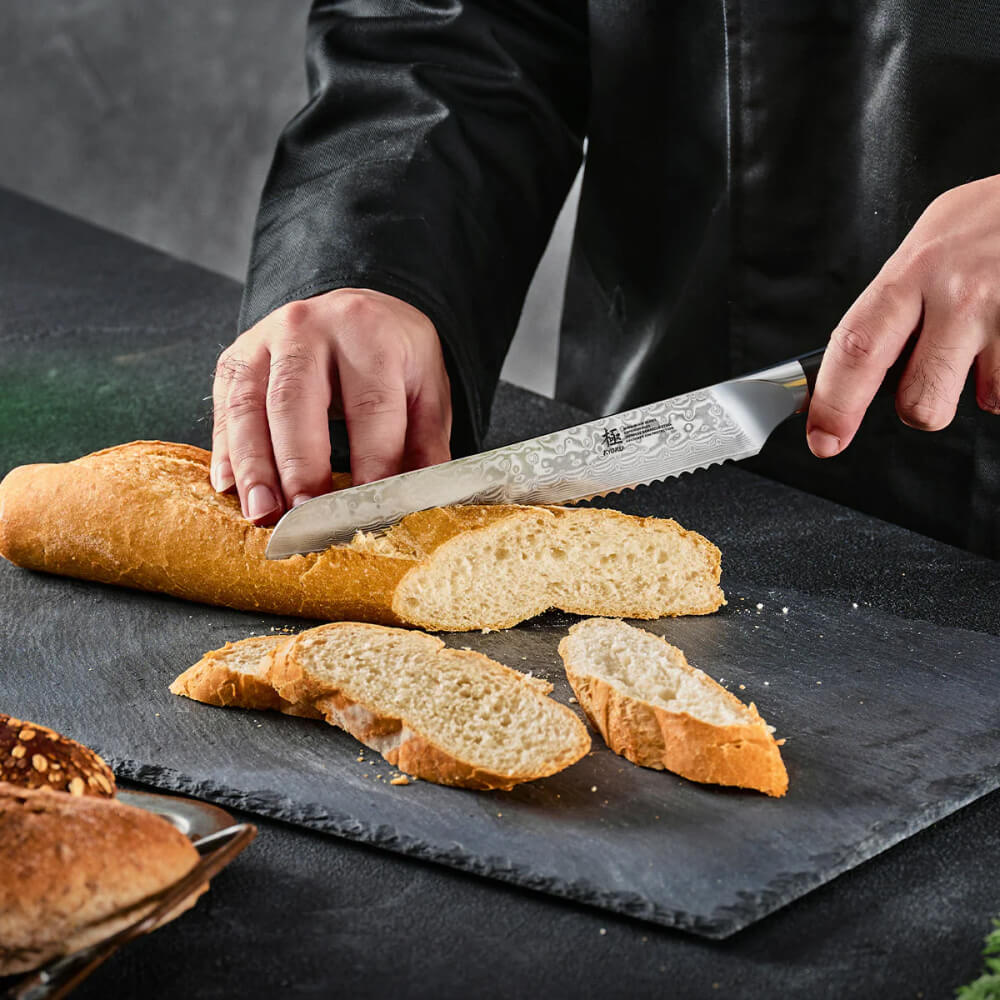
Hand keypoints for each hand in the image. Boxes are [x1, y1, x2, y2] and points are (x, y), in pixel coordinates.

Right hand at [211, 288, 451, 523]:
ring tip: (262, 512)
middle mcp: (309, 328)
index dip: (370, 463)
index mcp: (368, 333)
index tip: (367, 511)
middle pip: (296, 402)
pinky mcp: (235, 358)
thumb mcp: (427, 391)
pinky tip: (230, 487)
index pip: (370, 406)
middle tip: (303, 518)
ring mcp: (264, 340)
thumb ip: (426, 447)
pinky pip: (225, 408)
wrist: (359, 310)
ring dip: (253, 466)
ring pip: (250, 406)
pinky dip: (225, 451)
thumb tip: (426, 507)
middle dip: (298, 467)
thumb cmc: (394, 359)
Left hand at [806, 174, 999, 456]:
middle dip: (921, 406)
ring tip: (992, 334)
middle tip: (935, 373)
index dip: (834, 404)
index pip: (856, 349)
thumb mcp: (928, 247)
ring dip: (986, 383)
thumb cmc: (992, 221)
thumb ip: (894, 305)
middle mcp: (958, 296)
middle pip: (918, 402)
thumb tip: (853, 366)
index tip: (823, 440)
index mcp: (912, 272)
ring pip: (984, 401)